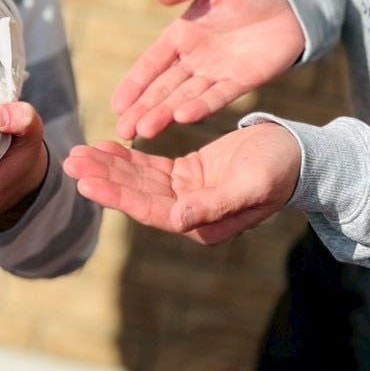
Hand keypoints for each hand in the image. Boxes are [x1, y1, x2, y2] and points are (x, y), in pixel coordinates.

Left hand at [64, 123, 299, 244]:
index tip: (86, 182)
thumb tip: (176, 221)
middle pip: (136, 195)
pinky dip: (128, 157)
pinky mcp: (188, 173)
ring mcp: (187, 192)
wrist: (299, 155)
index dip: (117, 196)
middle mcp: (189, 212)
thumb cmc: (280, 171)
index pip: (150, 210)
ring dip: (109, 167)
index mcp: (202, 223)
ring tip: (78, 154)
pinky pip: (151, 167)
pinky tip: (106, 147)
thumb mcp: (250, 185)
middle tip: (70, 162)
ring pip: (139, 180)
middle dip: (103, 178)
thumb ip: (213, 205)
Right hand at [114, 0, 305, 139]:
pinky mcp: (242, 82)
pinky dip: (201, 107)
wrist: (291, 4)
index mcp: (183, 36)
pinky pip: (218, 96)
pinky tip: (182, 117)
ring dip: (165, 113)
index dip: (134, 84)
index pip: (151, 64)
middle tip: (123, 130)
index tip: (116, 105)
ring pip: (185, 97)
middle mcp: (195, 59)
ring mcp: (217, 73)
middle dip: (142, 109)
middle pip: (163, 88)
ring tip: (145, 130)